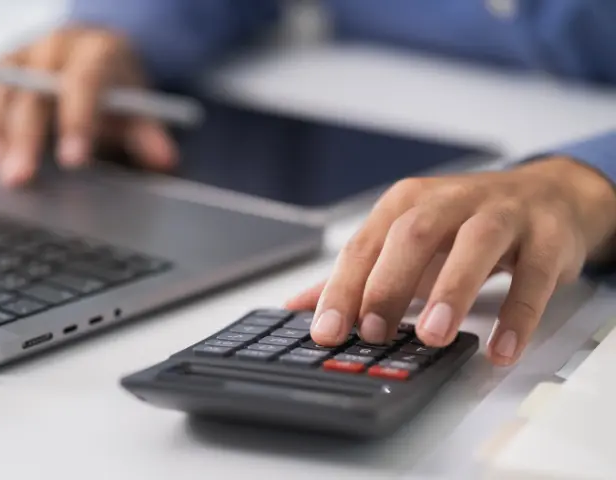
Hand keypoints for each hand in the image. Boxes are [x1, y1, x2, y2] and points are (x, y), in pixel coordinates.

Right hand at [0, 27, 176, 186]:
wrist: (99, 50)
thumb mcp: (140, 107)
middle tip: (17, 178)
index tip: (72, 160)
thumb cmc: (118, 86)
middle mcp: (56, 47)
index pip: (84, 83)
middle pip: (33, 92)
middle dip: (24, 139)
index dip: (77, 122)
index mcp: (97, 53)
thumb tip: (164, 160)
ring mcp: (24, 51)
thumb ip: (149, 134)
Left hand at [287, 157, 615, 365]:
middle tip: (374, 333)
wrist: (548, 196)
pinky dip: (519, 315)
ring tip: (433, 335)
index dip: (343, 288)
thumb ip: (358, 275)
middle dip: (389, 284)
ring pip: (475, 245)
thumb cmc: (464, 224)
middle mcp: (451, 200)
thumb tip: (298, 306)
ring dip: (452, 290)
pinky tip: (500, 349)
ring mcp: (502, 214)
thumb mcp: (407, 242)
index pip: (366, 244)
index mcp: (407, 203)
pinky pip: (534, 276)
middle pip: (414, 235)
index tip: (326, 331)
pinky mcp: (546, 237)